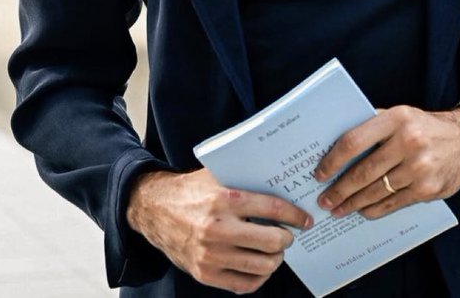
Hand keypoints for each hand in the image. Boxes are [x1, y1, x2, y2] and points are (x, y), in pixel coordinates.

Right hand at [126, 167, 311, 293]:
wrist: (155, 210)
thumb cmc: (191, 190)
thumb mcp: (218, 175)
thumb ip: (245, 179)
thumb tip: (281, 182)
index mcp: (225, 199)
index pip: (273, 208)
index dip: (294, 215)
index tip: (304, 219)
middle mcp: (219, 228)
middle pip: (271, 242)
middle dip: (287, 239)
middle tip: (289, 235)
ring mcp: (211, 255)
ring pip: (261, 266)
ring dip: (275, 259)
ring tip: (275, 250)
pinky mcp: (205, 273)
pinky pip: (243, 284)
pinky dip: (258, 278)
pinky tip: (260, 266)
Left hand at [314, 106, 459, 219]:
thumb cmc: (426, 126)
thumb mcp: (401, 114)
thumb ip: (373, 124)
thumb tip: (337, 143)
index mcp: (396, 118)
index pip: (354, 141)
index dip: (333, 160)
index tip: (319, 173)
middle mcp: (408, 142)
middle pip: (363, 172)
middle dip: (339, 189)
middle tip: (324, 200)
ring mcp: (419, 168)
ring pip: (376, 191)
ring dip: (353, 203)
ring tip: (338, 209)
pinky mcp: (427, 189)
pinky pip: (393, 203)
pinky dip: (374, 209)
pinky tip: (362, 211)